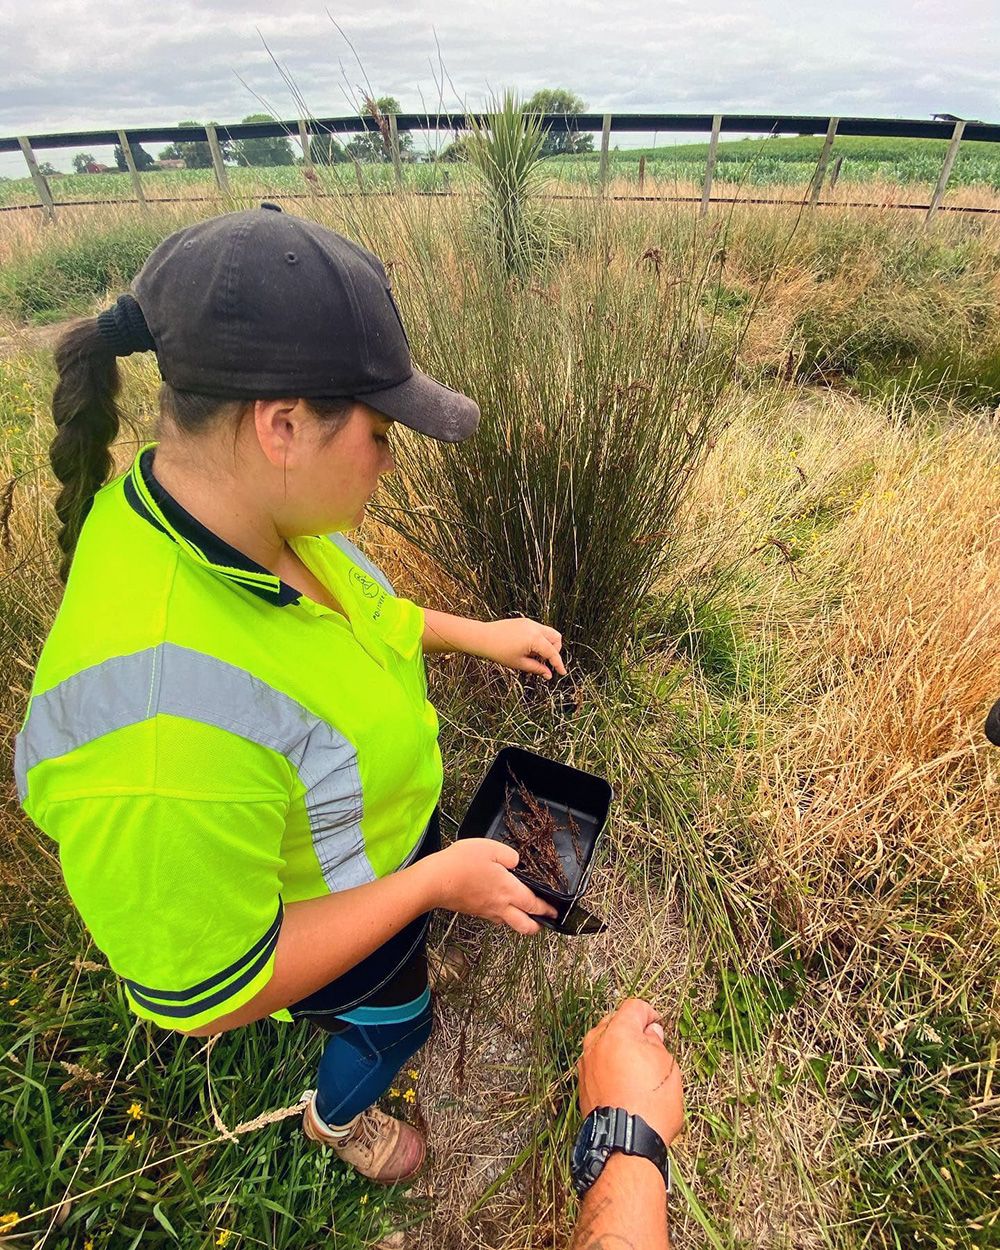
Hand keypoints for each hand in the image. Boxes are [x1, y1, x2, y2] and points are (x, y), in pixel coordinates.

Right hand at [420, 839, 558, 934]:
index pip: (535, 905)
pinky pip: (495, 919)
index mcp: (509, 890)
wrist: (434, 882)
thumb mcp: (490, 848)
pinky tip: (500, 904)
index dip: (547, 910)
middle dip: (538, 925)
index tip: (555, 912)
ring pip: (510, 924)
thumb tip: (517, 862)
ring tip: (524, 912)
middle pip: (526, 926)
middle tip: (545, 919)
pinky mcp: (474, 912)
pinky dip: (503, 916)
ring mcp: (486, 912)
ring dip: (520, 921)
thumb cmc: (461, 863)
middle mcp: (501, 906)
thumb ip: (509, 855)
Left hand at [478, 618, 566, 679]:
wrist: (483, 637)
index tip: (562, 672)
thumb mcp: (519, 663)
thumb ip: (536, 669)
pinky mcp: (525, 621)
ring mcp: (530, 623)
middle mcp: (535, 627)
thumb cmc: (498, 651)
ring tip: (533, 655)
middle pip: (556, 638)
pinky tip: (527, 648)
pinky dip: (539, 639)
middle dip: (555, 650)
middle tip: (544, 661)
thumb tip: (548, 674)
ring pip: (549, 632)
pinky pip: (539, 630)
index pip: (552, 653)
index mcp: (534, 638)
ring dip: (547, 645)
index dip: (558, 664)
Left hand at [578, 998, 683, 1146]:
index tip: (657, 1025)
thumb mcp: (668, 1067)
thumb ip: (657, 1042)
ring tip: (637, 1068)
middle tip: (650, 1047)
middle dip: (632, 1030)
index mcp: (618, 1032)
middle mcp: (596, 1043)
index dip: (650, 1014)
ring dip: (618, 1048)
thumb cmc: (650, 1105)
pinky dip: (608, 1066)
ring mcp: (586, 1063)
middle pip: (615, 1022)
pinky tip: (623, 1082)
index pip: (634, 1007)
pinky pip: (597, 1064)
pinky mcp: (581, 1083)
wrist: (626, 1143)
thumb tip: (651, 1033)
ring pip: (603, 1044)